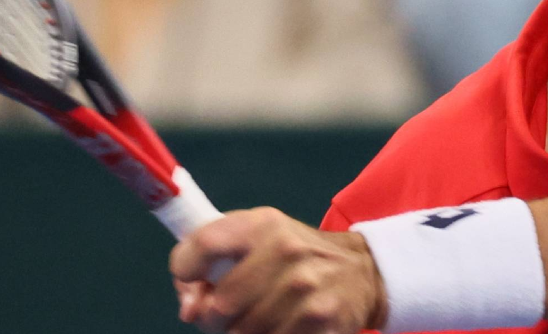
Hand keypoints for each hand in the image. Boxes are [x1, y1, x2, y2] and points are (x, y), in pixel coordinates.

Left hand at [170, 208, 387, 333]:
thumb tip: (189, 309)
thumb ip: (214, 261)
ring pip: (242, 333)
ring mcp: (304, 288)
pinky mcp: (320, 321)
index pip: (204, 244)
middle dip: (214, 319)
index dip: (185, 269)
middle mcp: (285, 251)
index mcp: (263, 224)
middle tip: (228, 315)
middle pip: (219, 306)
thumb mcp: (259, 239)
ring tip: (257, 321)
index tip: (193, 282)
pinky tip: (280, 328)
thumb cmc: (296, 255)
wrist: (362, 271)